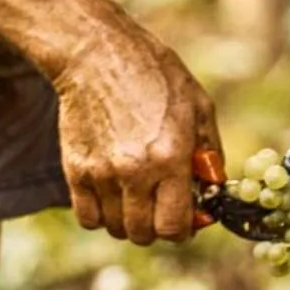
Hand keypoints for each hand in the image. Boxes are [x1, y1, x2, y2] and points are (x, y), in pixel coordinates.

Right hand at [51, 9, 218, 244]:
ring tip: (136, 196)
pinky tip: (112, 194)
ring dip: (129, 221)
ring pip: (116, 228)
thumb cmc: (155, 75)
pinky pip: (88, 218)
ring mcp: (101, 173)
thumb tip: (214, 190)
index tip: (186, 215)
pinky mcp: (75, 170)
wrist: (98, 55)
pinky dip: (101, 215)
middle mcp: (134, 172)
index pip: (174, 228)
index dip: (184, 228)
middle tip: (161, 205)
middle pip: (143, 234)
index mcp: (170, 158)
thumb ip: (211, 154)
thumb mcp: (199, 107)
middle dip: (157, 227)